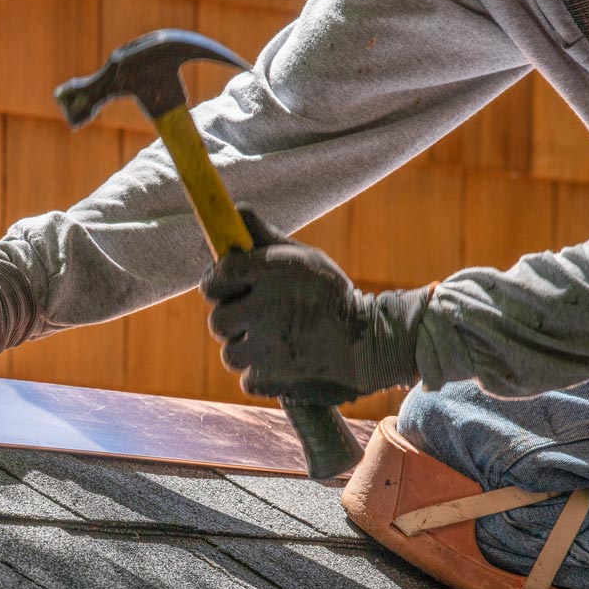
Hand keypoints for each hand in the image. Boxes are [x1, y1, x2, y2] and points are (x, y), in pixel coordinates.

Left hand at [202, 207, 431, 405]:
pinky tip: (285, 362)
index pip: (219, 275)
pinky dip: (262, 375)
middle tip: (257, 319)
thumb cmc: (331, 296)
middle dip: (232, 321)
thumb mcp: (304, 260)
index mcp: (273, 271)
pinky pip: (247, 378)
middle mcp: (266, 306)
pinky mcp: (271, 377)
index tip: (225, 287)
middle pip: (218, 320)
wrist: (372, 343)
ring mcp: (267, 345)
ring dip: (248, 350)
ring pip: (230, 352)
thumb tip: (236, 210)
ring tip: (278, 342)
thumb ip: (265, 239)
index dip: (217, 283)